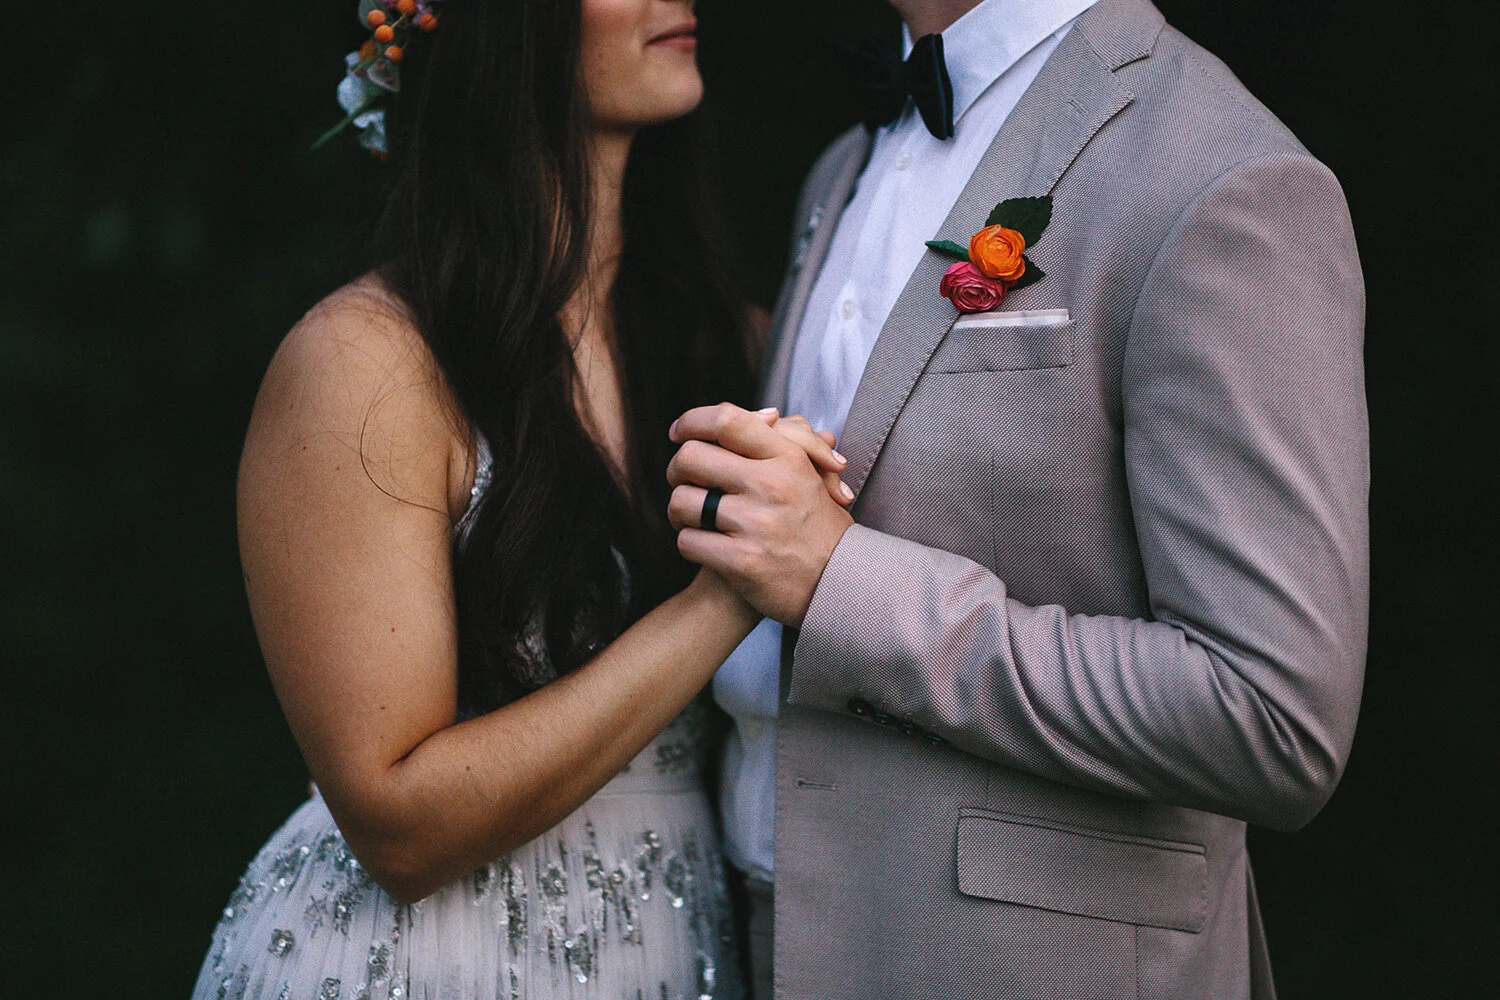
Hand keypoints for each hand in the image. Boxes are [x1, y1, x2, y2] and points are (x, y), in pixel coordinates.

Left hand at [667, 403, 855, 626]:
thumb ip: (786, 440)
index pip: (727, 421)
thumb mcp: (812, 474)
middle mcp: (772, 485)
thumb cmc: (820, 526)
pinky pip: (688, 541)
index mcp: (788, 458)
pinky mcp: (743, 561)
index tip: (679, 433)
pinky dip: (690, 544)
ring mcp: (756, 524)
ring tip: (693, 519)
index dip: (692, 421)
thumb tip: (763, 413)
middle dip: (677, 470)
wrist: (842, 584)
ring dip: (681, 512)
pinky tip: (705, 546)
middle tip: (683, 481)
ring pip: (682, 501)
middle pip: (691, 457)